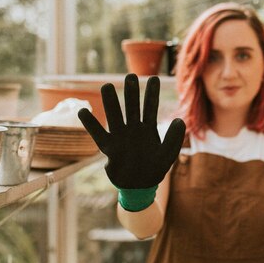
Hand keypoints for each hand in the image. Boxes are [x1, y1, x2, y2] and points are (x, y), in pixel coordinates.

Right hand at [78, 74, 185, 189]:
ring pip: (115, 116)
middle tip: (131, 75)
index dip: (152, 93)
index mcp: (148, 129)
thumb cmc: (155, 169)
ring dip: (111, 102)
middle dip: (131, 92)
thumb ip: (174, 139)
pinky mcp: (109, 148)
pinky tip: (82, 112)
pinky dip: (91, 124)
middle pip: (132, 107)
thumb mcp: (169, 155)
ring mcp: (120, 137)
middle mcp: (133, 129)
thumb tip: (180, 120)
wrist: (140, 186)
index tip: (154, 78)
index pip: (150, 107)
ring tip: (106, 85)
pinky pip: (98, 134)